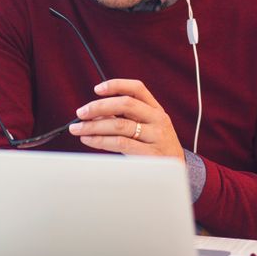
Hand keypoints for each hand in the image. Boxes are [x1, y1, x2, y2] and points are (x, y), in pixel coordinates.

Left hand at [68, 79, 184, 160]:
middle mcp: (158, 119)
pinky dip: (100, 141)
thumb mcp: (148, 127)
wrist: (177, 170)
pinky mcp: (149, 154)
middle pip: (125, 104)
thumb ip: (127, 117)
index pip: (137, 88)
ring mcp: (155, 136)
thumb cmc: (156, 146)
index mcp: (156, 109)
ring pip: (119, 125)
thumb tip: (95, 114)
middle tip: (81, 113)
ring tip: (78, 129)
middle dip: (99, 107)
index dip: (116, 85)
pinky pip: (120, 143)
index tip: (97, 88)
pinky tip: (89, 140)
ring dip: (94, 126)